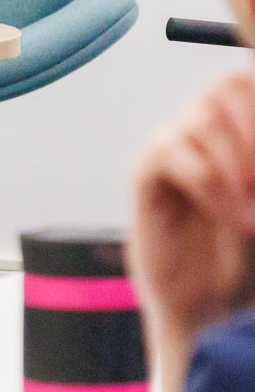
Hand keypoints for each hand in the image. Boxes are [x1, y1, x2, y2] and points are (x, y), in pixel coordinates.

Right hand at [128, 68, 254, 391]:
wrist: (212, 308)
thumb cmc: (251, 257)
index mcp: (240, 128)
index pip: (247, 82)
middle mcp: (204, 128)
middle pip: (225, 86)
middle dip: (254, 128)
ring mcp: (172, 146)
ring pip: (202, 119)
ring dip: (239, 166)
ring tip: (254, 216)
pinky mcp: (147, 173)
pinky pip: (174, 155)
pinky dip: (211, 186)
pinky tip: (233, 218)